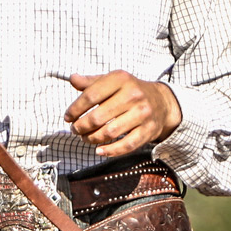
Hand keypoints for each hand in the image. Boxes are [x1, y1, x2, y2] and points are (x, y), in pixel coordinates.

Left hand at [63, 72, 180, 158]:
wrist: (162, 102)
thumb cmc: (130, 91)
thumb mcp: (113, 81)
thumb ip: (91, 82)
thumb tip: (73, 79)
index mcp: (121, 79)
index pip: (91, 96)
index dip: (75, 109)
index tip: (68, 117)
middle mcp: (133, 95)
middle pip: (98, 117)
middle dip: (81, 126)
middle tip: (75, 130)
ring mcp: (142, 114)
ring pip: (109, 132)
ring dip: (92, 139)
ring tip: (85, 138)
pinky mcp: (148, 131)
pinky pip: (126, 145)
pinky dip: (110, 151)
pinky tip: (99, 151)